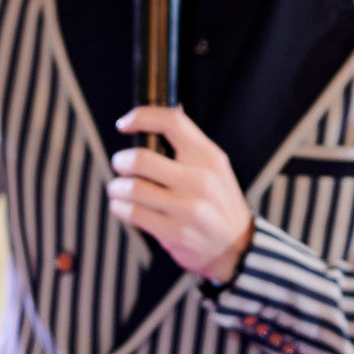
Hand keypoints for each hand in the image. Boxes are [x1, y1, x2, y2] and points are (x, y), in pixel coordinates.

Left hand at [106, 106, 254, 283]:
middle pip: (142, 158)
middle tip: (120, 165)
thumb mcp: (215, 168)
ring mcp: (189, 208)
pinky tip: (123, 207)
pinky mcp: (175, 233)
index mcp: (210, 157)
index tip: (124, 124)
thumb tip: (172, 106)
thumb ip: (191, 144)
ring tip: (118, 190)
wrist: (236, 247)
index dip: (142, 117)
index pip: (172, 123)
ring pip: (133, 188)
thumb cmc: (217, 203)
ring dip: (116, 188)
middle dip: (121, 161)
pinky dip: (120, 208)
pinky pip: (133, 214)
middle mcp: (201, 181)